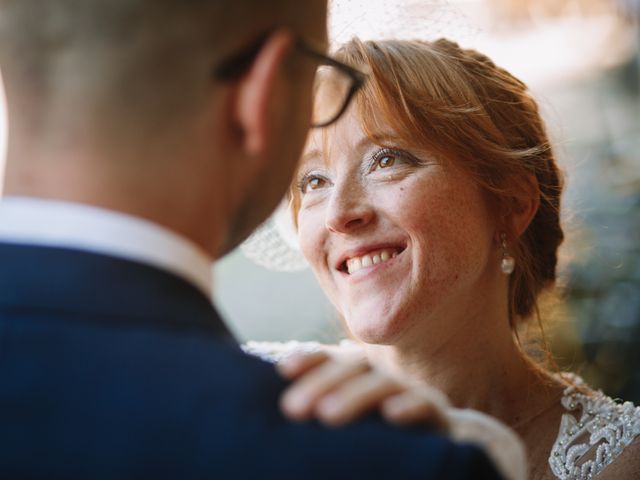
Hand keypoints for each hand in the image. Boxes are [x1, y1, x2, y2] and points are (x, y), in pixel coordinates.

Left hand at [277, 350, 449, 428]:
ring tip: (328, 414)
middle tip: (292, 408)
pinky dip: (408, 406)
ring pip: (384, 382)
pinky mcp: (437, 415)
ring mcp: (411, 394)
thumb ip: (322, 414)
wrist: (443, 447)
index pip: (333, 360)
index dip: (310, 360)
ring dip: (355, 395)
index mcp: (359, 380)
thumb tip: (283, 415)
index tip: (284, 370)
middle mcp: (383, 380)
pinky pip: (424, 404)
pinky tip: (391, 414)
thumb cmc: (382, 441)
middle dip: (322, 382)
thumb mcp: (349, 429)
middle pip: (353, 367)